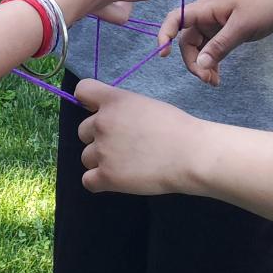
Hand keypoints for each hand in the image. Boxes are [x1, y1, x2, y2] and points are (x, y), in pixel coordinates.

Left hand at [75, 80, 204, 195]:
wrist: (190, 154)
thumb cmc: (175, 128)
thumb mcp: (144, 105)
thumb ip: (120, 109)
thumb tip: (108, 118)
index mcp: (113, 100)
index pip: (82, 90)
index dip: (88, 102)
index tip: (99, 112)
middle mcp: (102, 122)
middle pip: (82, 131)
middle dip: (99, 137)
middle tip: (124, 145)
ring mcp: (102, 150)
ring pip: (86, 157)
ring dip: (101, 161)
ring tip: (126, 163)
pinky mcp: (106, 176)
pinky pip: (88, 180)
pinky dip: (99, 181)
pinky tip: (118, 178)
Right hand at [156, 0, 272, 86]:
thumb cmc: (263, 7)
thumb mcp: (241, 27)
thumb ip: (220, 46)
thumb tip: (200, 65)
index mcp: (205, 8)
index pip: (176, 18)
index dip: (165, 34)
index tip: (164, 54)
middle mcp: (205, 16)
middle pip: (186, 41)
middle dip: (193, 62)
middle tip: (207, 80)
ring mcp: (214, 25)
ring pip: (198, 48)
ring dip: (202, 66)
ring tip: (214, 82)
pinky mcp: (223, 33)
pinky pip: (210, 50)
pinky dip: (211, 63)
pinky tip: (217, 77)